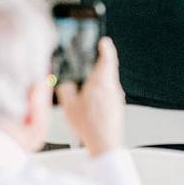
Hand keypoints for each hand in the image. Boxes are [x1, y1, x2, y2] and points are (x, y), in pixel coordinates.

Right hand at [56, 38, 125, 157]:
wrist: (105, 142)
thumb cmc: (90, 125)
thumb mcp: (69, 105)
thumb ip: (66, 90)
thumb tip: (66, 85)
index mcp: (102, 82)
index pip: (108, 59)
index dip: (106, 48)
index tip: (104, 42)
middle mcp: (113, 88)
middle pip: (109, 70)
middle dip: (101, 63)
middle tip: (94, 58)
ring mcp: (117, 98)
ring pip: (108, 83)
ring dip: (100, 80)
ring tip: (88, 82)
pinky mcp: (117, 107)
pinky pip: (108, 94)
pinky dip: (101, 92)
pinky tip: (91, 100)